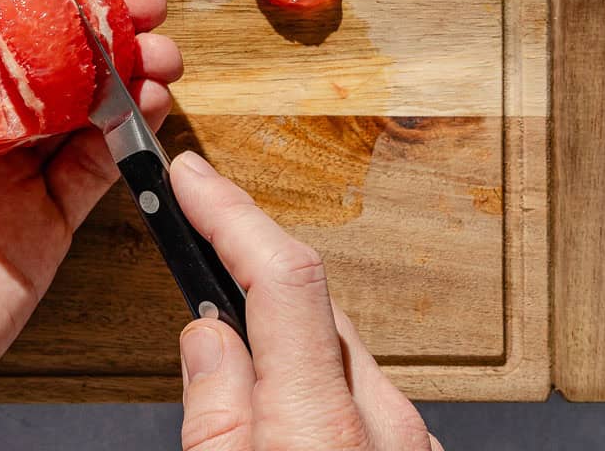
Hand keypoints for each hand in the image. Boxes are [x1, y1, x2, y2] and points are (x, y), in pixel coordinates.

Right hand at [171, 152, 442, 450]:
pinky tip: (292, 419)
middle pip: (310, 308)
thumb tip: (207, 339)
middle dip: (249, 284)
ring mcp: (411, 438)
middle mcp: (383, 420)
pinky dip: (322, 388)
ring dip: (285, 348)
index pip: (281, 275)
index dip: (232, 214)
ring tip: (240, 387)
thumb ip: (214, 413)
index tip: (193, 180)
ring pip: (336, 352)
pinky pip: (363, 395)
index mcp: (321, 425)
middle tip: (196, 274)